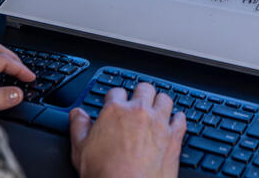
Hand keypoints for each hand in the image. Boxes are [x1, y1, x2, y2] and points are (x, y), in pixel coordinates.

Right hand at [69, 82, 186, 177]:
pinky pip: (181, 119)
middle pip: (144, 89)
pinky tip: (174, 122)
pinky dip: (177, 119)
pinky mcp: (174, 137)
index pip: (116, 92)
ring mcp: (159, 123)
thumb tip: (77, 115)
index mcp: (115, 111)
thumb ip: (79, 127)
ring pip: (164, 99)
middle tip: (137, 102)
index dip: (115, 98)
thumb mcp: (81, 150)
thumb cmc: (106, 173)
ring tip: (156, 108)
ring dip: (160, 102)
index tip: (115, 104)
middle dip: (140, 94)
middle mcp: (139, 112)